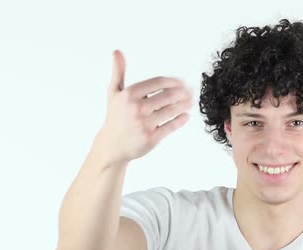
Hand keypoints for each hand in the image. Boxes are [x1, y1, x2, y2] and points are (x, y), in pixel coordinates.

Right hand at [98, 49, 192, 165]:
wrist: (112, 145)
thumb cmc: (115, 117)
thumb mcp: (113, 93)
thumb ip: (118, 72)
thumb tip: (117, 52)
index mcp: (129, 94)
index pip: (158, 82)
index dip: (173, 81)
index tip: (182, 82)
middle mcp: (137, 108)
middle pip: (168, 96)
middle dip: (183, 93)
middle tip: (191, 92)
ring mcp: (144, 124)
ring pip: (172, 110)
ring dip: (185, 105)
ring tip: (190, 102)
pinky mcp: (151, 138)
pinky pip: (171, 126)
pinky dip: (181, 119)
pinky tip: (185, 115)